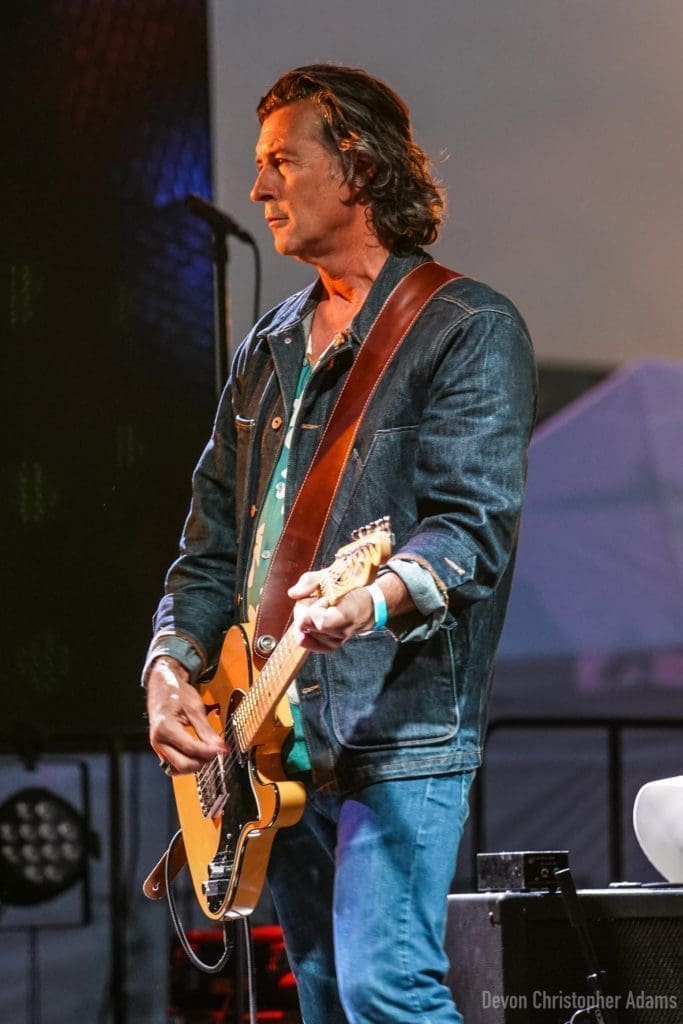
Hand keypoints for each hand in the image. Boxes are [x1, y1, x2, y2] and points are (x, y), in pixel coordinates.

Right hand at [146, 656, 225, 773]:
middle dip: (202, 762)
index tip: (223, 749)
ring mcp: (157, 746)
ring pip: (176, 768)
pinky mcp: (160, 748)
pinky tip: (197, 754)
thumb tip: (220, 746)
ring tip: (207, 753)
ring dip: (193, 765)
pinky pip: (173, 763)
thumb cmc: (176, 692)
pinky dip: (186, 762)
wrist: (162, 684)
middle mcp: (158, 740)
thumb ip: (206, 730)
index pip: (191, 748)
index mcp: (165, 727)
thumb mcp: (194, 708)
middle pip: (182, 765)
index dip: (210, 751)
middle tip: (215, 752)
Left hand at [288, 571, 375, 652]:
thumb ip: (311, 580)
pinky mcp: (328, 647)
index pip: (321, 622)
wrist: (368, 605)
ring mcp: (335, 642)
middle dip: (305, 607)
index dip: (314, 608)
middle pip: (305, 625)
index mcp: (349, 613)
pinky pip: (304, 640)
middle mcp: (342, 632)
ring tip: (321, 608)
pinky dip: (305, 627)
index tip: (324, 598)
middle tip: (319, 599)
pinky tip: (315, 618)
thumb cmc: (351, 588)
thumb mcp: (334, 575)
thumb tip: (292, 594)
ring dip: (305, 617)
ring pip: (302, 631)